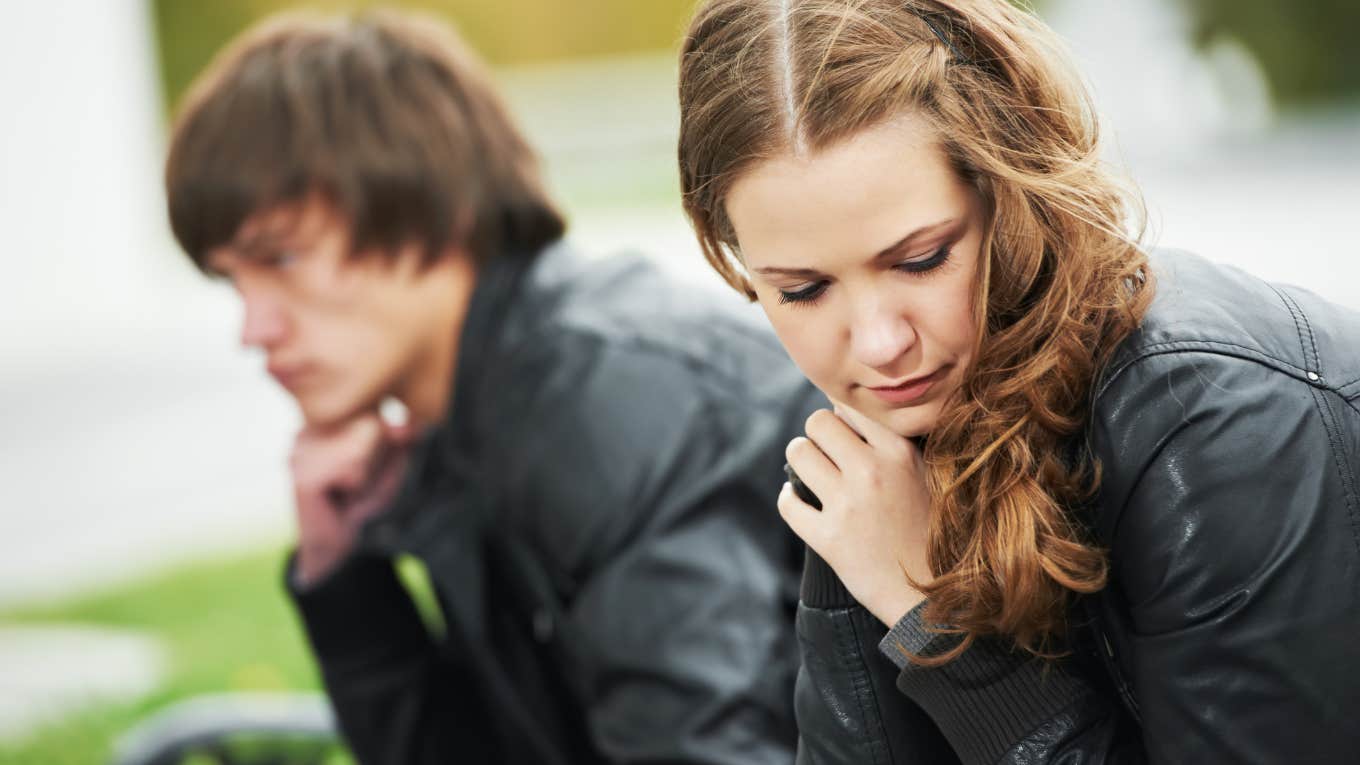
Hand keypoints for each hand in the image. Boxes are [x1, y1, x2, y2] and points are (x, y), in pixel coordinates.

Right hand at [290, 413, 415, 586]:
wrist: (334, 544)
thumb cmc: (361, 500)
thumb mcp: (390, 462)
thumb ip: (400, 437)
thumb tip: (409, 426)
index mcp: (324, 420)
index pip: (374, 410)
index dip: (383, 442)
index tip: (364, 468)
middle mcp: (306, 429)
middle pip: (370, 424)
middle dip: (376, 458)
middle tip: (357, 483)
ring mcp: (299, 451)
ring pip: (363, 445)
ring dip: (367, 474)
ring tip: (350, 491)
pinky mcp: (302, 475)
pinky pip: (352, 467)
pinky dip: (358, 486)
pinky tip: (341, 498)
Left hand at [780, 402, 932, 626]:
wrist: (932, 596)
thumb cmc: (932, 533)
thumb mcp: (928, 477)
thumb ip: (895, 446)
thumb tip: (853, 416)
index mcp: (899, 452)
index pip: (850, 407)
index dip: (843, 418)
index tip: (845, 433)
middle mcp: (871, 472)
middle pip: (817, 422)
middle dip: (818, 435)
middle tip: (826, 453)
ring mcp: (847, 506)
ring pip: (797, 452)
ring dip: (801, 460)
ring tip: (812, 473)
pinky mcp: (828, 539)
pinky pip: (788, 502)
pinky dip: (789, 499)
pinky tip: (799, 501)